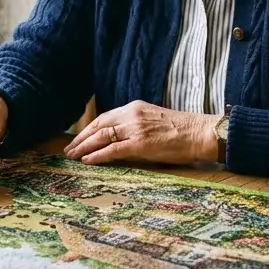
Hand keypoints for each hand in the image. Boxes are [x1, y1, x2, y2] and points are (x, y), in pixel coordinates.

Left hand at [64, 101, 217, 165]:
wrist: (199, 132)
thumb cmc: (181, 130)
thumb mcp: (154, 121)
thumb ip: (136, 126)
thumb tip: (121, 140)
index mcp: (135, 108)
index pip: (105, 117)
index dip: (90, 129)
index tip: (79, 138)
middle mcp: (131, 115)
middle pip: (98, 125)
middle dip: (81, 138)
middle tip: (69, 149)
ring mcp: (135, 128)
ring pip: (101, 136)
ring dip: (84, 147)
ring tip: (72, 156)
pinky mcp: (140, 143)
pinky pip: (112, 150)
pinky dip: (97, 155)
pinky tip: (87, 161)